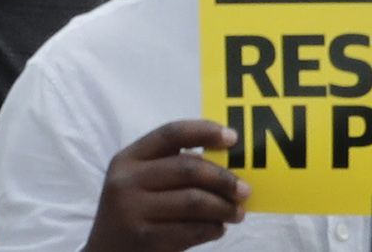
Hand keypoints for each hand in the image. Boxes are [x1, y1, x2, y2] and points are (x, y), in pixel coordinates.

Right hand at [84, 120, 247, 251]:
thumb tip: (226, 160)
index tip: (233, 138)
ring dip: (224, 207)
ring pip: (194, 202)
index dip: (205, 132)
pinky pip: (191, 231)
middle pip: (188, 168)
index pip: (171, 133)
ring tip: (237, 212)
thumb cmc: (133, 211)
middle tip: (245, 190)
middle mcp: (126, 182)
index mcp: (127, 159)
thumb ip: (171, 166)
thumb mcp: (139, 182)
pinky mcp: (145, 240)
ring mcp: (132, 212)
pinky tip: (218, 228)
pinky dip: (212, 229)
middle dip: (224, 178)